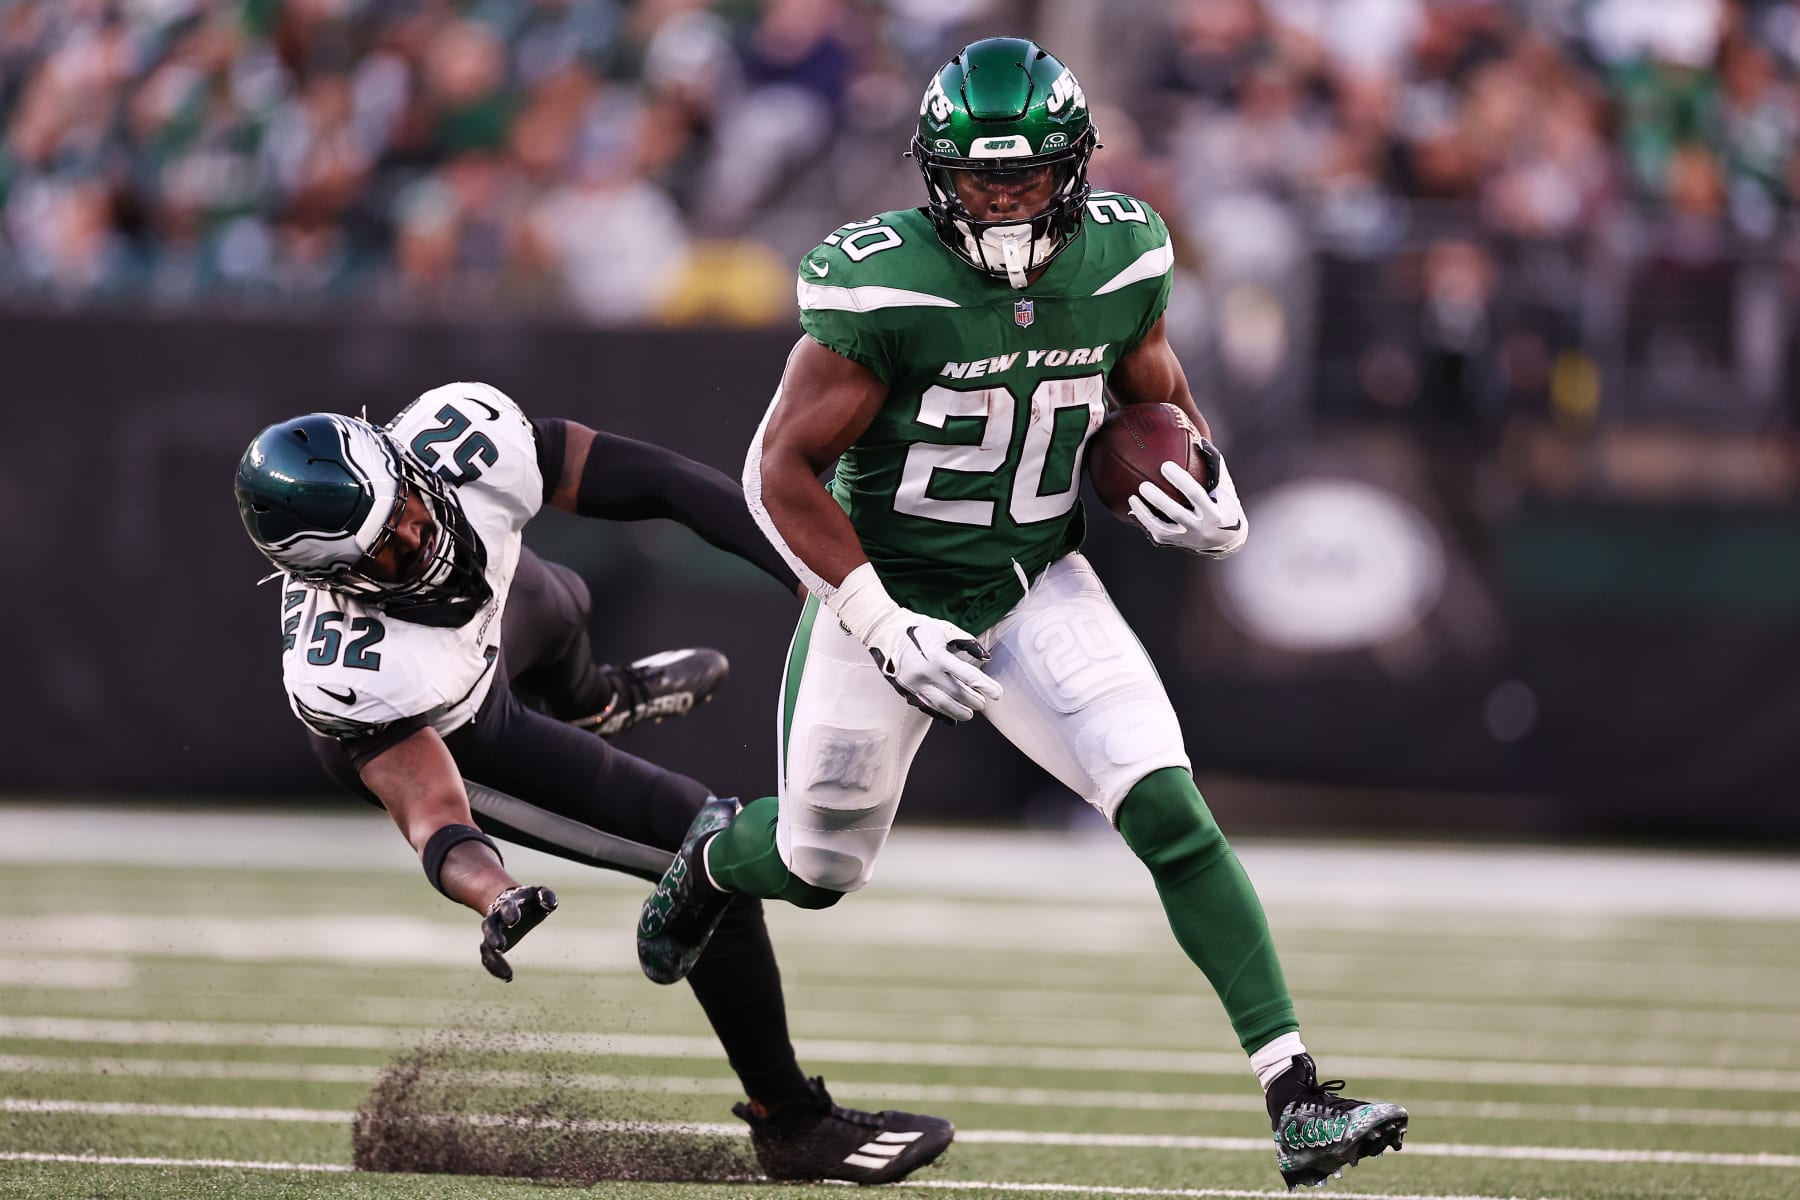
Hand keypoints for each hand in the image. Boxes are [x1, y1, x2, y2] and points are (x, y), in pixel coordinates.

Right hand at [480, 884, 557, 981]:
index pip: (506, 906)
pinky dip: (494, 968)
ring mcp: (491, 933)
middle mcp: (495, 918)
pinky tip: (508, 978)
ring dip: (494, 960)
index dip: (509, 912)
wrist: (506, 901)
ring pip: (485, 946)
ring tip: (508, 974)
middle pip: (489, 925)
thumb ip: (546, 896)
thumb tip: (550, 904)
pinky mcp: (491, 945)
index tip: (513, 921)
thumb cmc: (528, 900)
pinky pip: (487, 958)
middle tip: (500, 946)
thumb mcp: (538, 895)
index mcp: (508, 903)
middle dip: (493, 935)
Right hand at [863, 609, 1002, 722]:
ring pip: (942, 705)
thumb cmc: (917, 628)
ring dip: (959, 711)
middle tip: (983, 704)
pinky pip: (926, 707)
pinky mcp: (906, 690)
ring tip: (969, 714)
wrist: (884, 632)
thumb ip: (967, 642)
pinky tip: (951, 719)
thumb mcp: (944, 629)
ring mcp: (914, 684)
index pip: (968, 676)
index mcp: (937, 656)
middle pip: (957, 693)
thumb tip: (985, 657)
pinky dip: (940, 714)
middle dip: (973, 701)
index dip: (986, 686)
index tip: (998, 694)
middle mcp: (926, 672)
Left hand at [1127, 442, 1247, 558]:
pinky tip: (1133, 510)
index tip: (1164, 465)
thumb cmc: (1224, 505)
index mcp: (1214, 513)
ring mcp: (1187, 539)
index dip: (1180, 480)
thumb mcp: (1225, 487)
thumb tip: (1200, 440)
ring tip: (1132, 498)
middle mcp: (1201, 528)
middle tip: (1143, 485)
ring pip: (1162, 529)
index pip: (1195, 495)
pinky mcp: (1177, 544)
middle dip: (1158, 500)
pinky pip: (1158, 535)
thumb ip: (1214, 465)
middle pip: (1176, 514)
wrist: (1226, 540)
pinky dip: (1144, 522)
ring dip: (1145, 515)